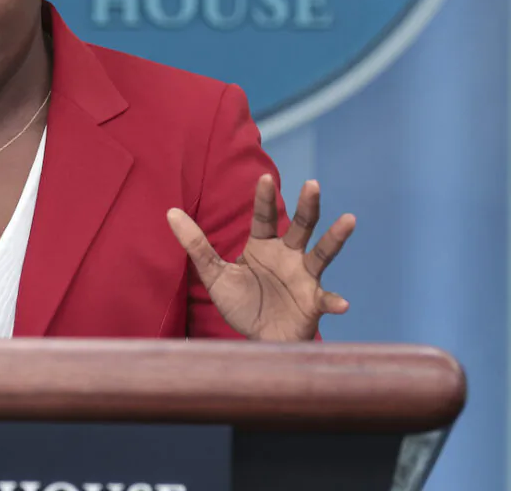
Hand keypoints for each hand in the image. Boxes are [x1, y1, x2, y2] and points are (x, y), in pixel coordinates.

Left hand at [166, 174, 354, 341]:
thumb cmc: (241, 303)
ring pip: (322, 254)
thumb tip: (170, 212)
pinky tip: (342, 303)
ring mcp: (304, 278)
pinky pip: (326, 300)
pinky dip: (335, 301)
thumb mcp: (214, 274)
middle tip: (312, 184)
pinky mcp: (313, 303)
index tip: (264, 177)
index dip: (264, 199)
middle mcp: (288, 256)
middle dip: (307, 205)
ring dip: (335, 238)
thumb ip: (195, 245)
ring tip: (348, 220)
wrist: (258, 340)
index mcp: (264, 247)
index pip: (264, 218)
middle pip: (301, 226)